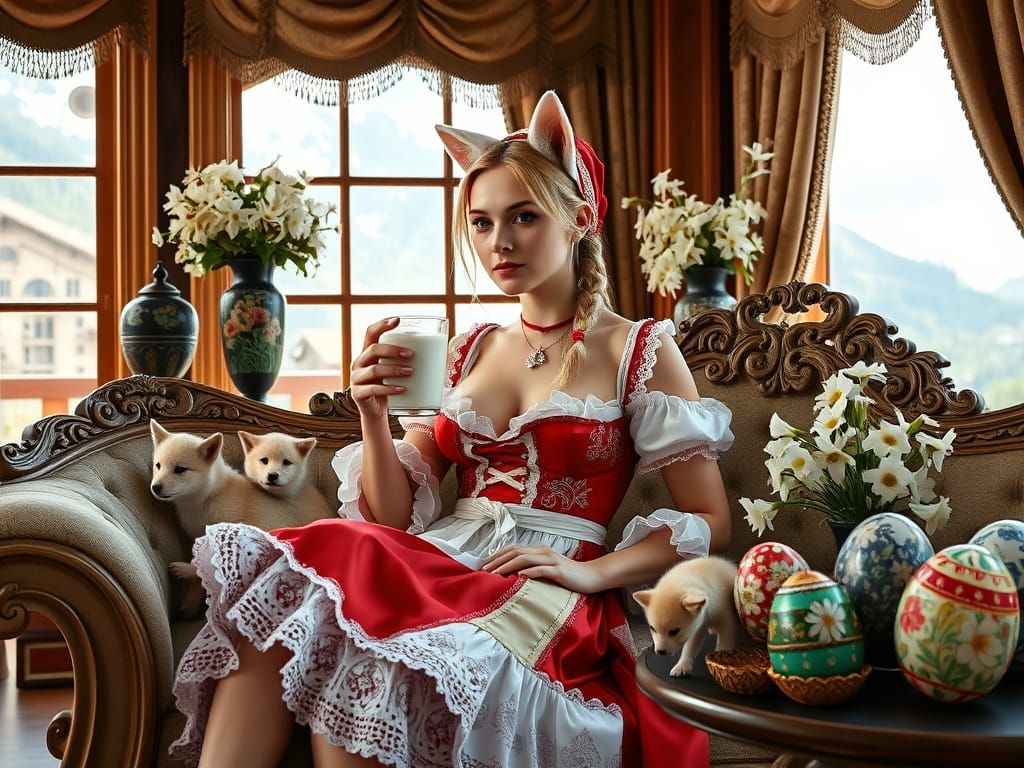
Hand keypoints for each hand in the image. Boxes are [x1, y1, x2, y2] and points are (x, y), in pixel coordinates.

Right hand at [349, 317, 413, 419]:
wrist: (377, 412)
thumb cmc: (391, 386)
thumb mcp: (396, 371)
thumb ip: (408, 361)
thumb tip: (442, 355)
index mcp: (368, 352)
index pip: (371, 332)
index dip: (382, 324)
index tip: (398, 320)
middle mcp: (359, 362)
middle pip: (373, 349)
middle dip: (393, 350)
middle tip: (411, 354)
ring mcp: (356, 378)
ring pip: (374, 369)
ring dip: (394, 369)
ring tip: (410, 372)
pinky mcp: (358, 394)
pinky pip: (373, 389)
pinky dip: (389, 389)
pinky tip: (402, 389)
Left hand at [480, 545, 604, 593]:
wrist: (592, 576)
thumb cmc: (569, 575)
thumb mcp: (548, 569)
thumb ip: (534, 568)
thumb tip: (514, 574)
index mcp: (539, 550)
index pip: (514, 549)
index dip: (498, 555)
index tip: (485, 564)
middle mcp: (544, 552)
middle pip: (516, 552)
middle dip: (498, 561)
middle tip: (484, 570)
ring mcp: (552, 560)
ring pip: (525, 559)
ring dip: (508, 566)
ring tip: (495, 574)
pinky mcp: (559, 571)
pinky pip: (541, 570)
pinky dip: (529, 572)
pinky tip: (519, 576)